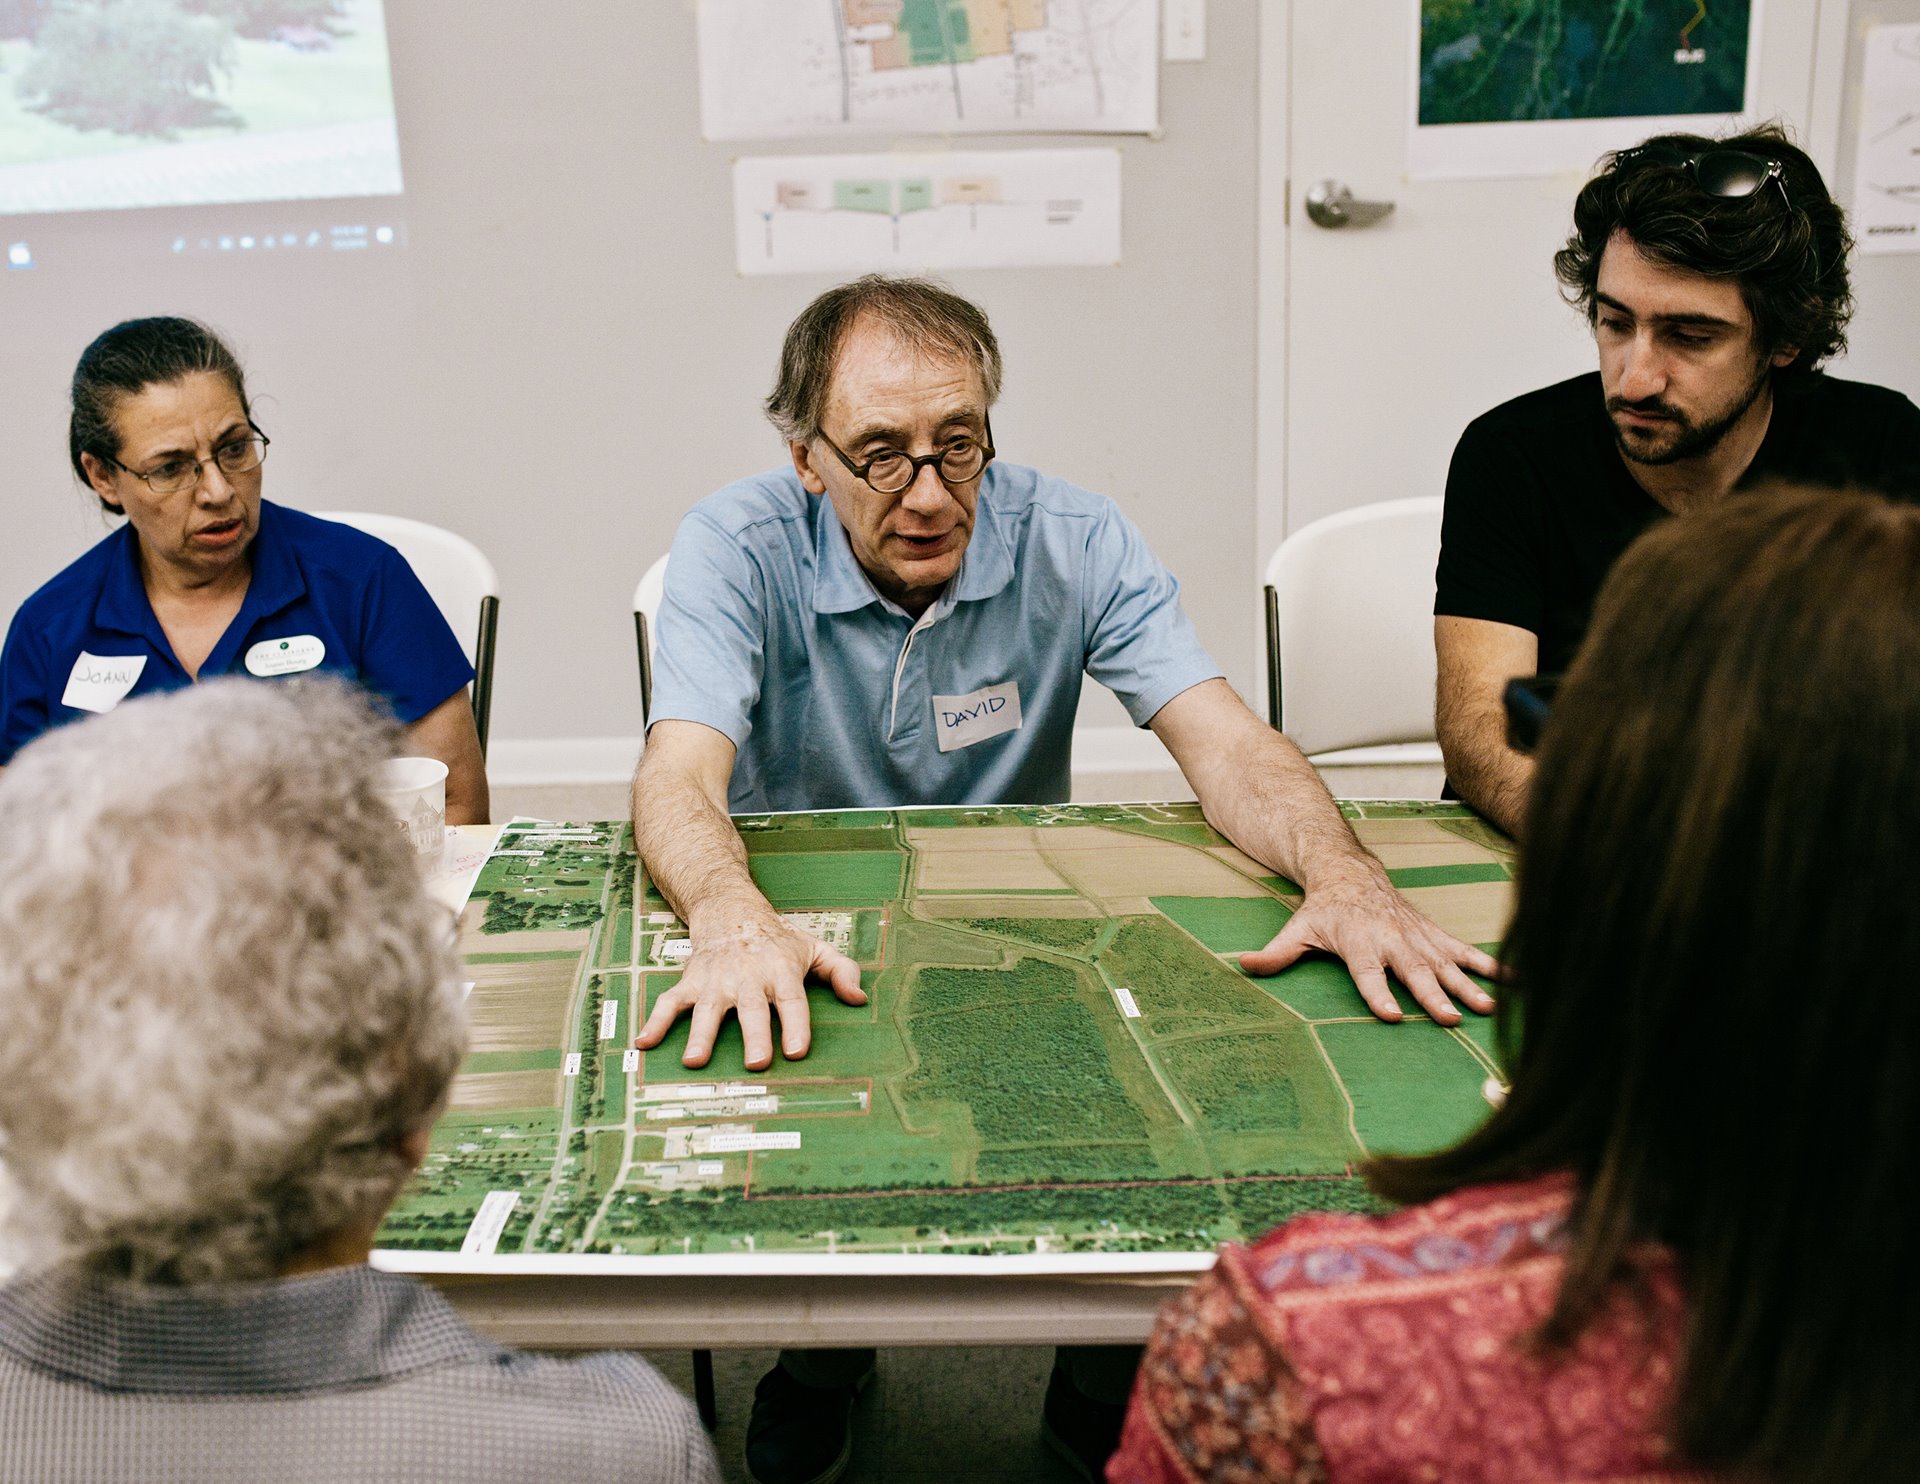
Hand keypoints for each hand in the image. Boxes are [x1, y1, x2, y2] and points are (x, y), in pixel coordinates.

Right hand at [633, 916, 867, 1070]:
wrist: (730, 909)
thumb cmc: (778, 940)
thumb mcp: (815, 948)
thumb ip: (842, 971)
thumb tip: (859, 998)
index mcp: (781, 971)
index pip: (792, 1001)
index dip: (796, 1025)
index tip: (797, 1051)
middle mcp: (748, 977)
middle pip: (752, 1009)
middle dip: (754, 1035)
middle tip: (757, 1063)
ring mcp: (716, 981)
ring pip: (707, 1009)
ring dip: (700, 1035)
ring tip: (694, 1062)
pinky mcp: (691, 982)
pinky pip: (669, 1002)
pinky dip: (655, 1021)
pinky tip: (644, 1044)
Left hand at [1239, 871, 1497, 1024]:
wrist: (1350, 873)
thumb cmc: (1322, 910)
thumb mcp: (1297, 929)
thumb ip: (1275, 953)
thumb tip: (1239, 964)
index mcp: (1358, 943)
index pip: (1368, 974)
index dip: (1378, 994)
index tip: (1393, 1016)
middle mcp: (1391, 940)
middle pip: (1413, 972)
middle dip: (1433, 996)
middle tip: (1450, 1020)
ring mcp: (1416, 937)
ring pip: (1445, 964)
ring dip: (1468, 987)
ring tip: (1489, 1010)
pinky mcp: (1433, 934)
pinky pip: (1465, 950)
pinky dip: (1491, 965)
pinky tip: (1516, 983)